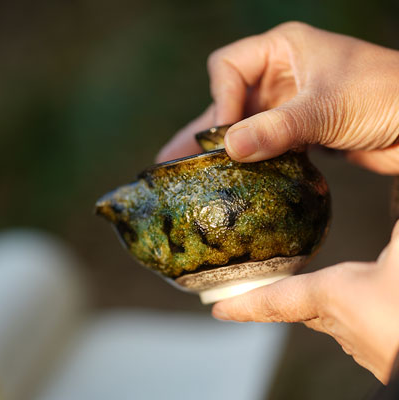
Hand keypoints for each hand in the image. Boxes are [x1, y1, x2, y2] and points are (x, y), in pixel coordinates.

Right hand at [157, 22, 398, 173]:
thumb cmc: (385, 94)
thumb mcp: (324, 108)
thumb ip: (276, 128)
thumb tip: (230, 149)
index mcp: (282, 51)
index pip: (228, 67)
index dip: (220, 99)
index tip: (225, 134)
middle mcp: (280, 75)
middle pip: (228, 100)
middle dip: (204, 131)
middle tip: (172, 160)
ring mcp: (287, 105)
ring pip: (243, 125)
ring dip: (221, 150)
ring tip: (188, 175)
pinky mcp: (296, 131)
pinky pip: (262, 143)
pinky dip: (249, 160)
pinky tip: (231, 179)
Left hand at [212, 220, 398, 383]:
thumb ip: (392, 204)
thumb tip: (387, 159)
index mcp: (340, 298)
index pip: (277, 301)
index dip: (246, 304)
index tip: (216, 311)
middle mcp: (349, 327)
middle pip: (305, 310)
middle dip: (283, 298)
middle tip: (260, 290)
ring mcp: (373, 345)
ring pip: (335, 319)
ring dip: (324, 302)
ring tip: (316, 288)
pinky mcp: (395, 351)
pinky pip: (365, 327)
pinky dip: (359, 311)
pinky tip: (376, 302)